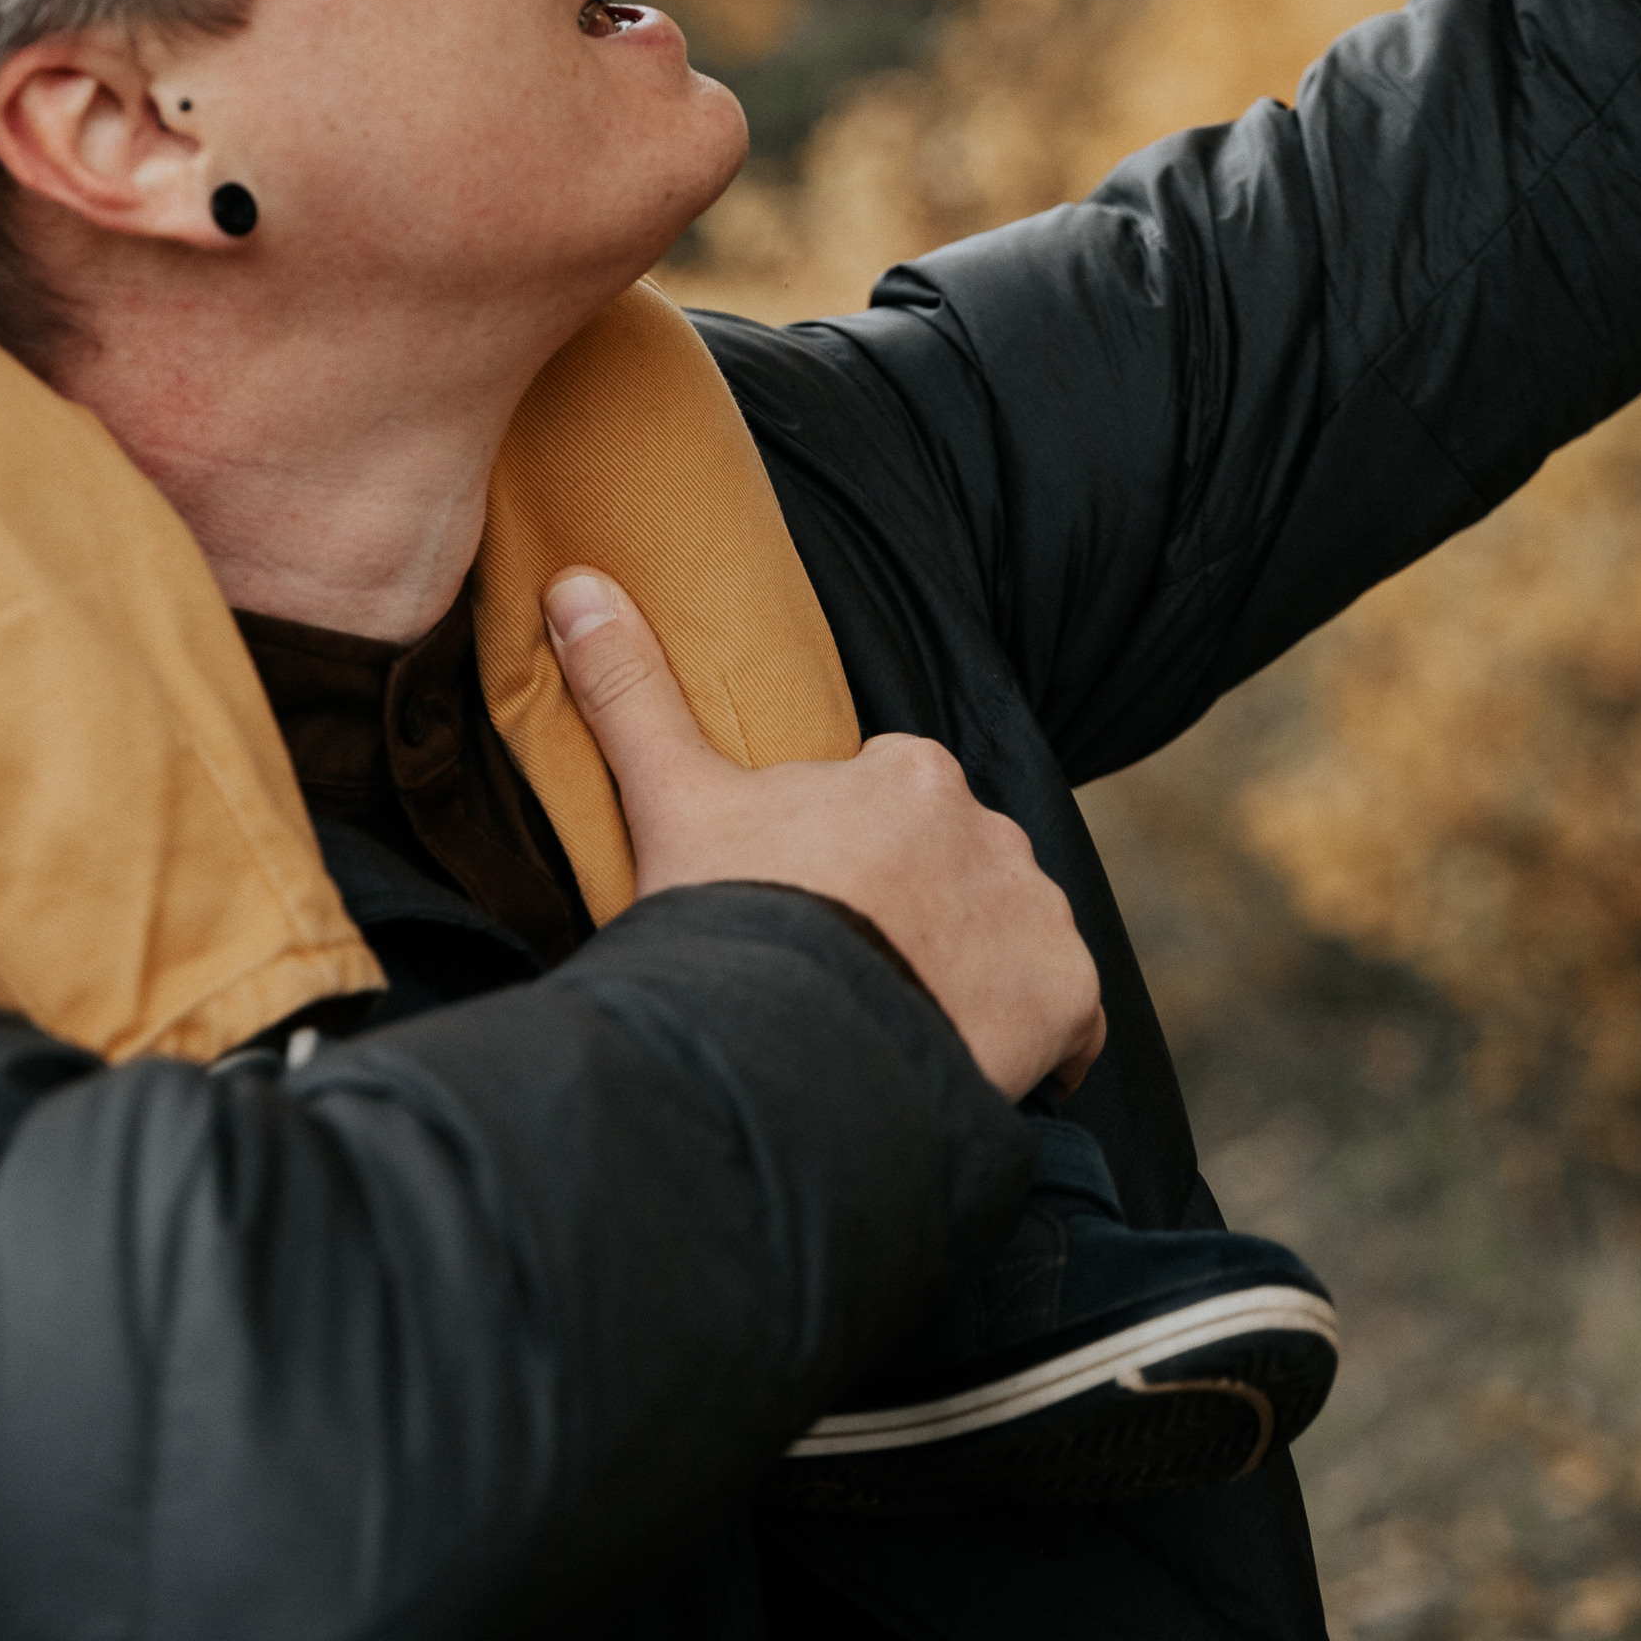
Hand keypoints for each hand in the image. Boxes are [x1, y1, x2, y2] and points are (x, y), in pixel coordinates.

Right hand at [545, 569, 1104, 1100]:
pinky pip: (1065, 1021)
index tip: (808, 911)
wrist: (791, 1050)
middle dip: (914, 916)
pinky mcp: (1068, 995)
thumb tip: (572, 583)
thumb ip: (629, 690)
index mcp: (909, 772)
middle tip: (842, 973)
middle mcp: (991, 827)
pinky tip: (957, 1057)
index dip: (846, 865)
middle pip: (954, 872)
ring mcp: (1036, 913)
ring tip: (889, 1022)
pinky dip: (1030, 1043)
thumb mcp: (669, 797)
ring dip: (967, 975)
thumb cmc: (729, 920)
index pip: (892, 809)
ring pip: (1006, 939)